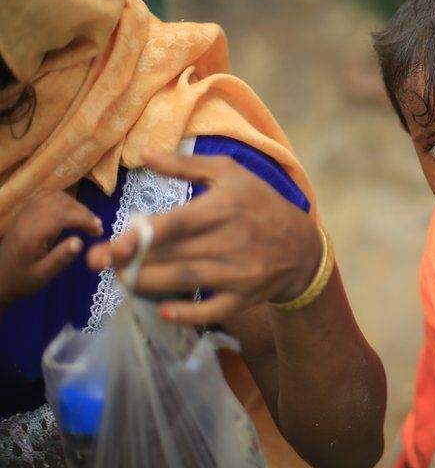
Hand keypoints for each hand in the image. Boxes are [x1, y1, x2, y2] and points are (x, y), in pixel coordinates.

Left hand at [0, 190, 102, 308]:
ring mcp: (24, 213)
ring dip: (74, 204)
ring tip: (86, 220)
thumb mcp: (43, 276)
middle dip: (82, 211)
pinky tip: (71, 212)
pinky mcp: (25, 212)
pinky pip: (45, 196)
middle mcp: (26, 219)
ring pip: (53, 196)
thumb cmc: (22, 280)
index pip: (61, 216)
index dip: (83, 219)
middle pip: (59, 202)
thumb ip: (60, 259)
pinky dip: (63, 200)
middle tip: (97, 227)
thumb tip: (80, 242)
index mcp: (30, 235)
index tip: (99, 230)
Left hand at [86, 150, 320, 325]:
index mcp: (226, 207)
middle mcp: (233, 241)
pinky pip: (213, 311)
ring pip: (185, 281)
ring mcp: (239, 272)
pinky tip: (163, 309)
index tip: (115, 243)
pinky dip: (188, 313)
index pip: (179, 223)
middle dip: (133, 261)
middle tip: (98, 262)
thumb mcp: (231, 173)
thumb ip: (186, 164)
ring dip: (147, 283)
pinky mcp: (244, 297)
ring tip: (120, 278)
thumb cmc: (261, 203)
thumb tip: (143, 154)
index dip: (144, 235)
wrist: (303, 247)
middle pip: (174, 255)